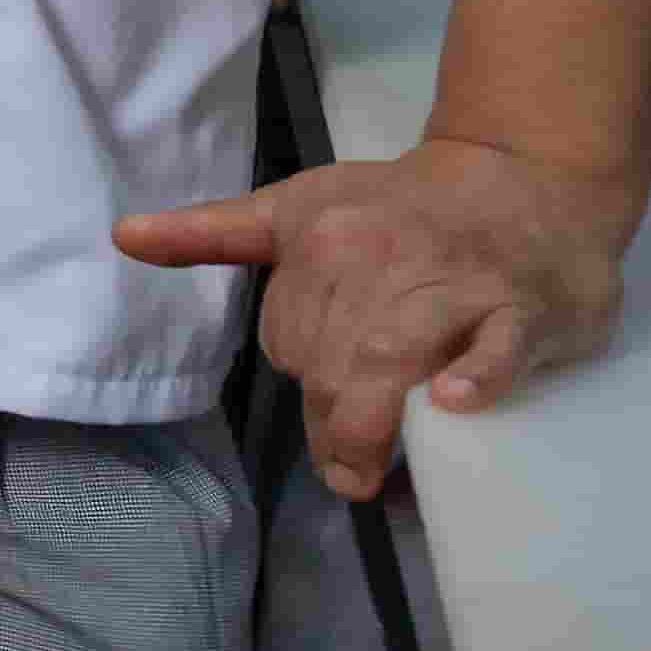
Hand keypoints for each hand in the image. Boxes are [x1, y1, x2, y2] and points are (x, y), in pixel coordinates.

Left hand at [115, 133, 638, 501]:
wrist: (526, 174)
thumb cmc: (403, 205)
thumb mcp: (301, 205)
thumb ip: (218, 232)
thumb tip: (124, 236)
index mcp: (324, 238)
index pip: (288, 341)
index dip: (303, 381)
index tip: (327, 398)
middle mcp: (384, 259)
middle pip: (330, 363)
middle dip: (330, 424)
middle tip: (348, 466)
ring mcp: (458, 284)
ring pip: (390, 356)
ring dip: (368, 422)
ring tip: (363, 476)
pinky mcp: (524, 307)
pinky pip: (496, 347)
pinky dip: (474, 377)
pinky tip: (449, 402)